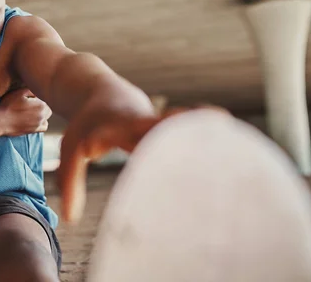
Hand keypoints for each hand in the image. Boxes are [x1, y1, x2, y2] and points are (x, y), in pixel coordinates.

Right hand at [0, 88, 52, 136]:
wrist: (0, 121)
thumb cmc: (9, 105)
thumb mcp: (20, 92)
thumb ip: (33, 90)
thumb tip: (39, 90)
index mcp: (41, 105)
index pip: (47, 99)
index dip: (40, 96)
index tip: (33, 96)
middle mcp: (42, 116)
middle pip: (49, 108)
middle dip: (43, 104)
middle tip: (32, 103)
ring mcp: (38, 124)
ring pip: (47, 117)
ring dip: (43, 114)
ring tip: (33, 111)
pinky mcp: (34, 131)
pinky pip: (44, 127)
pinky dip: (42, 123)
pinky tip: (35, 119)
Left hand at [58, 100, 228, 222]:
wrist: (97, 90)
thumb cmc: (86, 125)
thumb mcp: (71, 149)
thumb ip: (70, 181)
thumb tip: (68, 219)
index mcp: (124, 125)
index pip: (146, 128)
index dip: (165, 130)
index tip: (185, 134)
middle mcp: (147, 121)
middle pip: (174, 126)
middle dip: (196, 131)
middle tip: (227, 137)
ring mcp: (161, 122)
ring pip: (188, 129)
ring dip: (210, 137)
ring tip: (242, 152)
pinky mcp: (169, 128)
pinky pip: (189, 134)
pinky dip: (208, 144)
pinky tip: (235, 159)